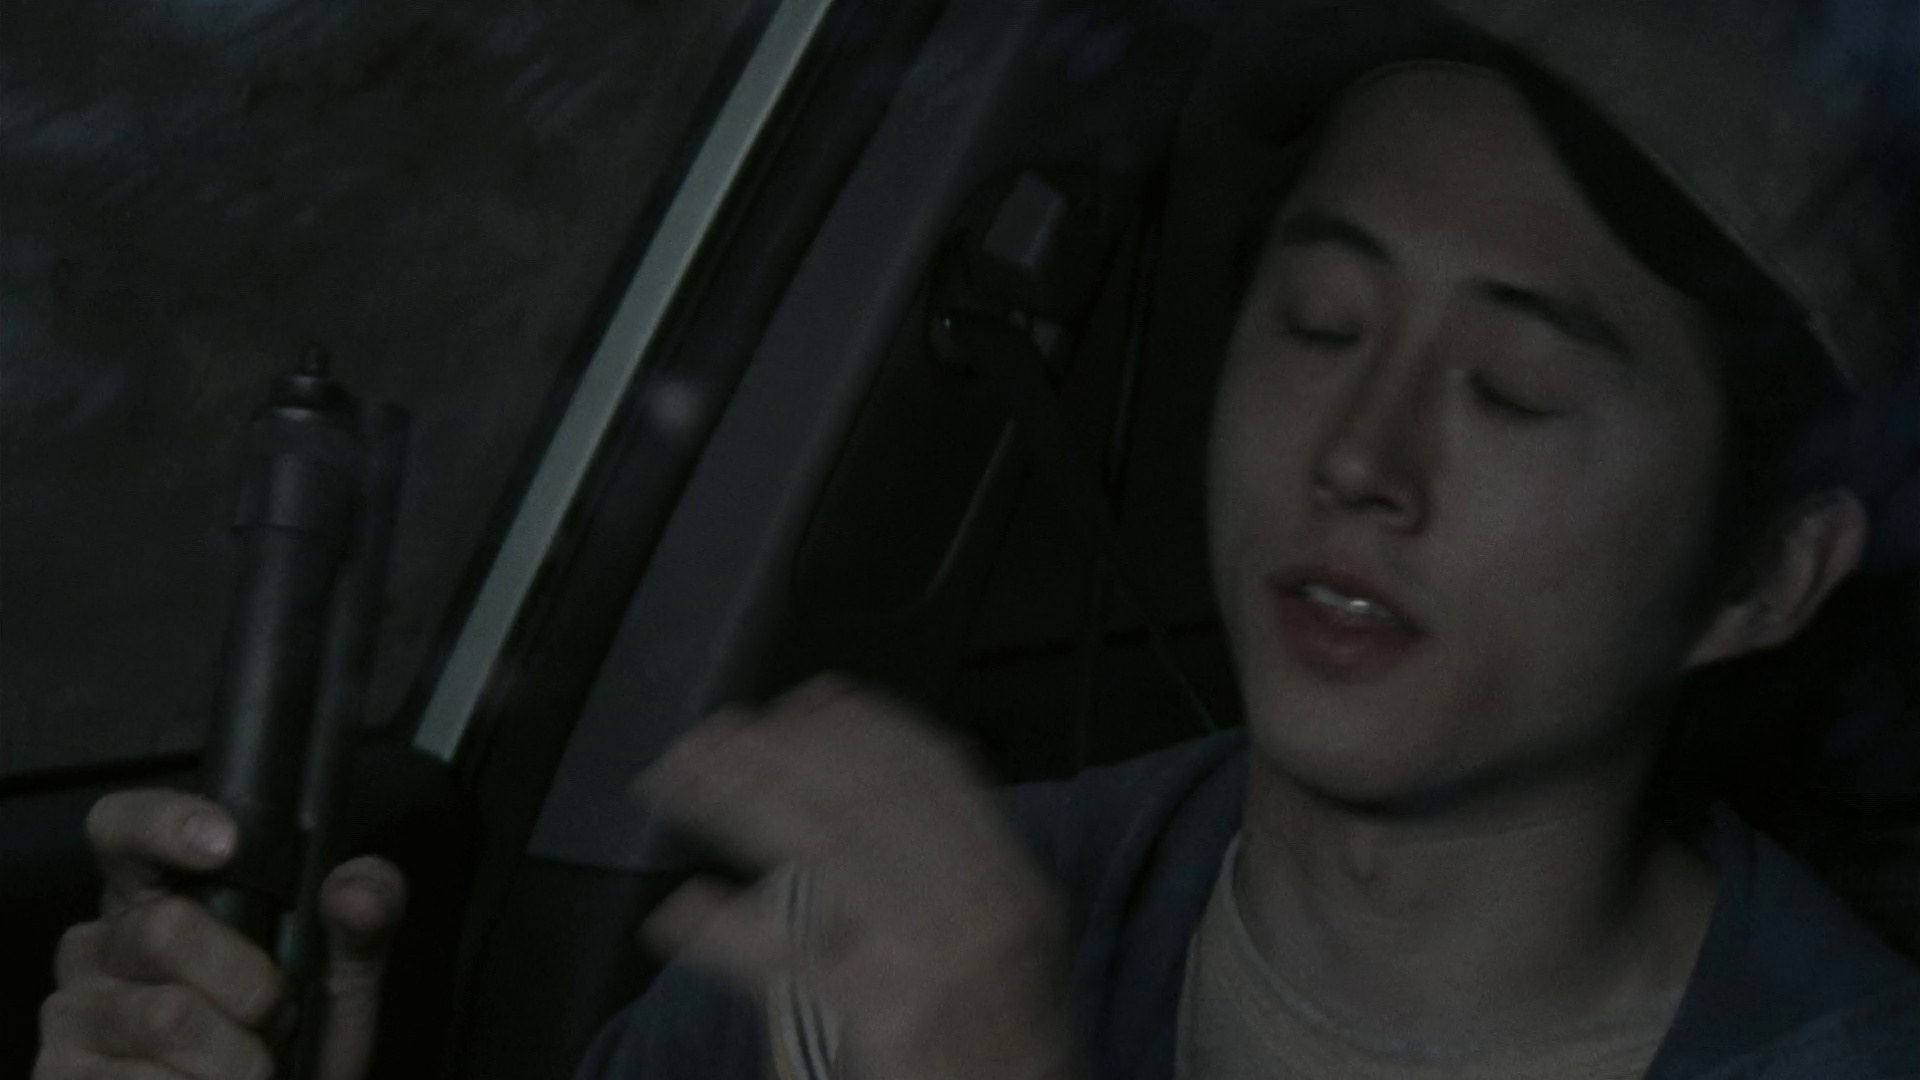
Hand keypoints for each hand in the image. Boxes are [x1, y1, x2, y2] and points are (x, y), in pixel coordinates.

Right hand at [34, 789, 407, 1079]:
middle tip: (278, 1015)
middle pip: (164, 929)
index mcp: (158, 892)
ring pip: (164, 1017)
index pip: (124, 828)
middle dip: (250, 984)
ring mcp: (72, 1013)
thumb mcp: (345, 967)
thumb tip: (355, 892)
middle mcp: (99, 944)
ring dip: (238, 1056)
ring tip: (253, 1065)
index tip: (227, 844)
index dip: (163, 824)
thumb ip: (366, 913)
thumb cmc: (299, 1032)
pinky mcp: (61, 1076)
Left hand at [635, 675, 1084, 1079]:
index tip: (804, 701)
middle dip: (779, 754)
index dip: (863, 730)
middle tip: (710, 733)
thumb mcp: (1008, 936)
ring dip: (741, 802)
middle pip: (862, 798)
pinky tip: (680, 912)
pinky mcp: (893, 1014)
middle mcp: (979, 901)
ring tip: (680, 781)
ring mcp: (936, 954)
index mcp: (1008, 874)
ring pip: (822, 851)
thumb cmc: (1006, 1038)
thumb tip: (864, 783)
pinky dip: (728, 932)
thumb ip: (951, 862)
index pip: (931, 773)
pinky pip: (793, 960)